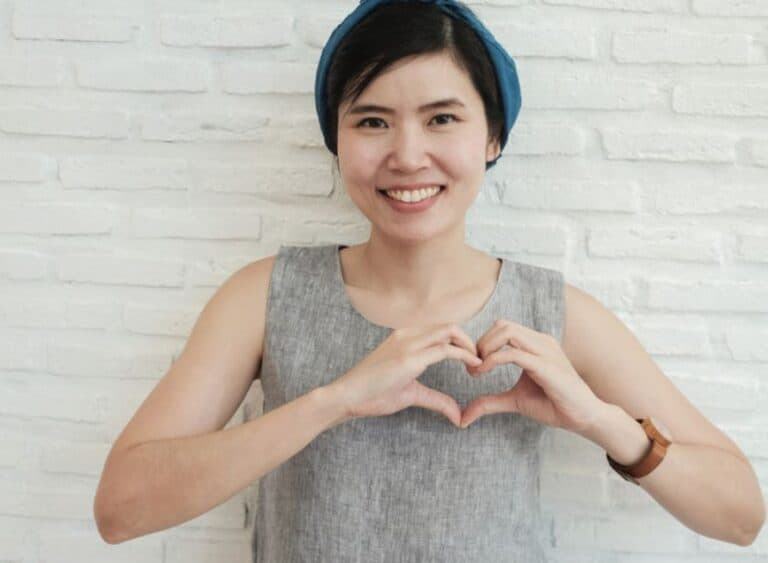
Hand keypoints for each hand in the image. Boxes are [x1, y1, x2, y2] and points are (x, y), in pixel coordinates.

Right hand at [327, 322, 483, 427]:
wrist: (347, 396)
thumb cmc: (372, 394)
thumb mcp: (411, 394)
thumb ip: (436, 400)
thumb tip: (458, 415)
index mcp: (405, 337)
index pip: (441, 329)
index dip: (460, 341)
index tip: (472, 360)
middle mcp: (407, 334)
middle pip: (449, 326)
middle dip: (470, 341)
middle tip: (480, 361)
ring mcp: (408, 343)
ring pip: (450, 331)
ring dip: (469, 345)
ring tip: (478, 364)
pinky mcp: (409, 358)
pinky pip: (445, 349)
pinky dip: (465, 355)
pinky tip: (473, 366)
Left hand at [461, 319, 605, 431]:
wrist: (584, 418)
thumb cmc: (554, 405)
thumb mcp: (515, 401)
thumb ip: (490, 403)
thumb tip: (464, 417)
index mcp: (535, 344)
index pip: (503, 328)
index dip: (483, 343)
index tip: (473, 366)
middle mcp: (541, 342)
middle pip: (502, 325)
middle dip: (481, 343)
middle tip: (473, 366)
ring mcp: (545, 350)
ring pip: (506, 331)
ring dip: (485, 348)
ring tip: (478, 369)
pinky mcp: (546, 365)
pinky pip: (514, 353)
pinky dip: (493, 360)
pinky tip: (484, 372)